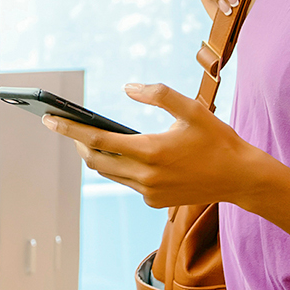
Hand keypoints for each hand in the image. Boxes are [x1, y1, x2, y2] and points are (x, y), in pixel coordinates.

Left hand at [40, 82, 272, 208]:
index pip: (97, 139)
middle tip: (69, 126)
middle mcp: (145, 176)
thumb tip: (128, 87)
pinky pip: (127, 182)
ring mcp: (149, 193)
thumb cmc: (217, 138)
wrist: (240, 177)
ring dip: (98, 156)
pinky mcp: (154, 202)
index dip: (69, 129)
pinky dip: (121, 168)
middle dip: (80, 142)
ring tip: (90, 137)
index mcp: (150, 151)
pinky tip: (128, 155)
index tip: (49, 119)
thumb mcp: (191, 108)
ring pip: (109, 173)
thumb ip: (158, 94)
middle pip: (96, 159)